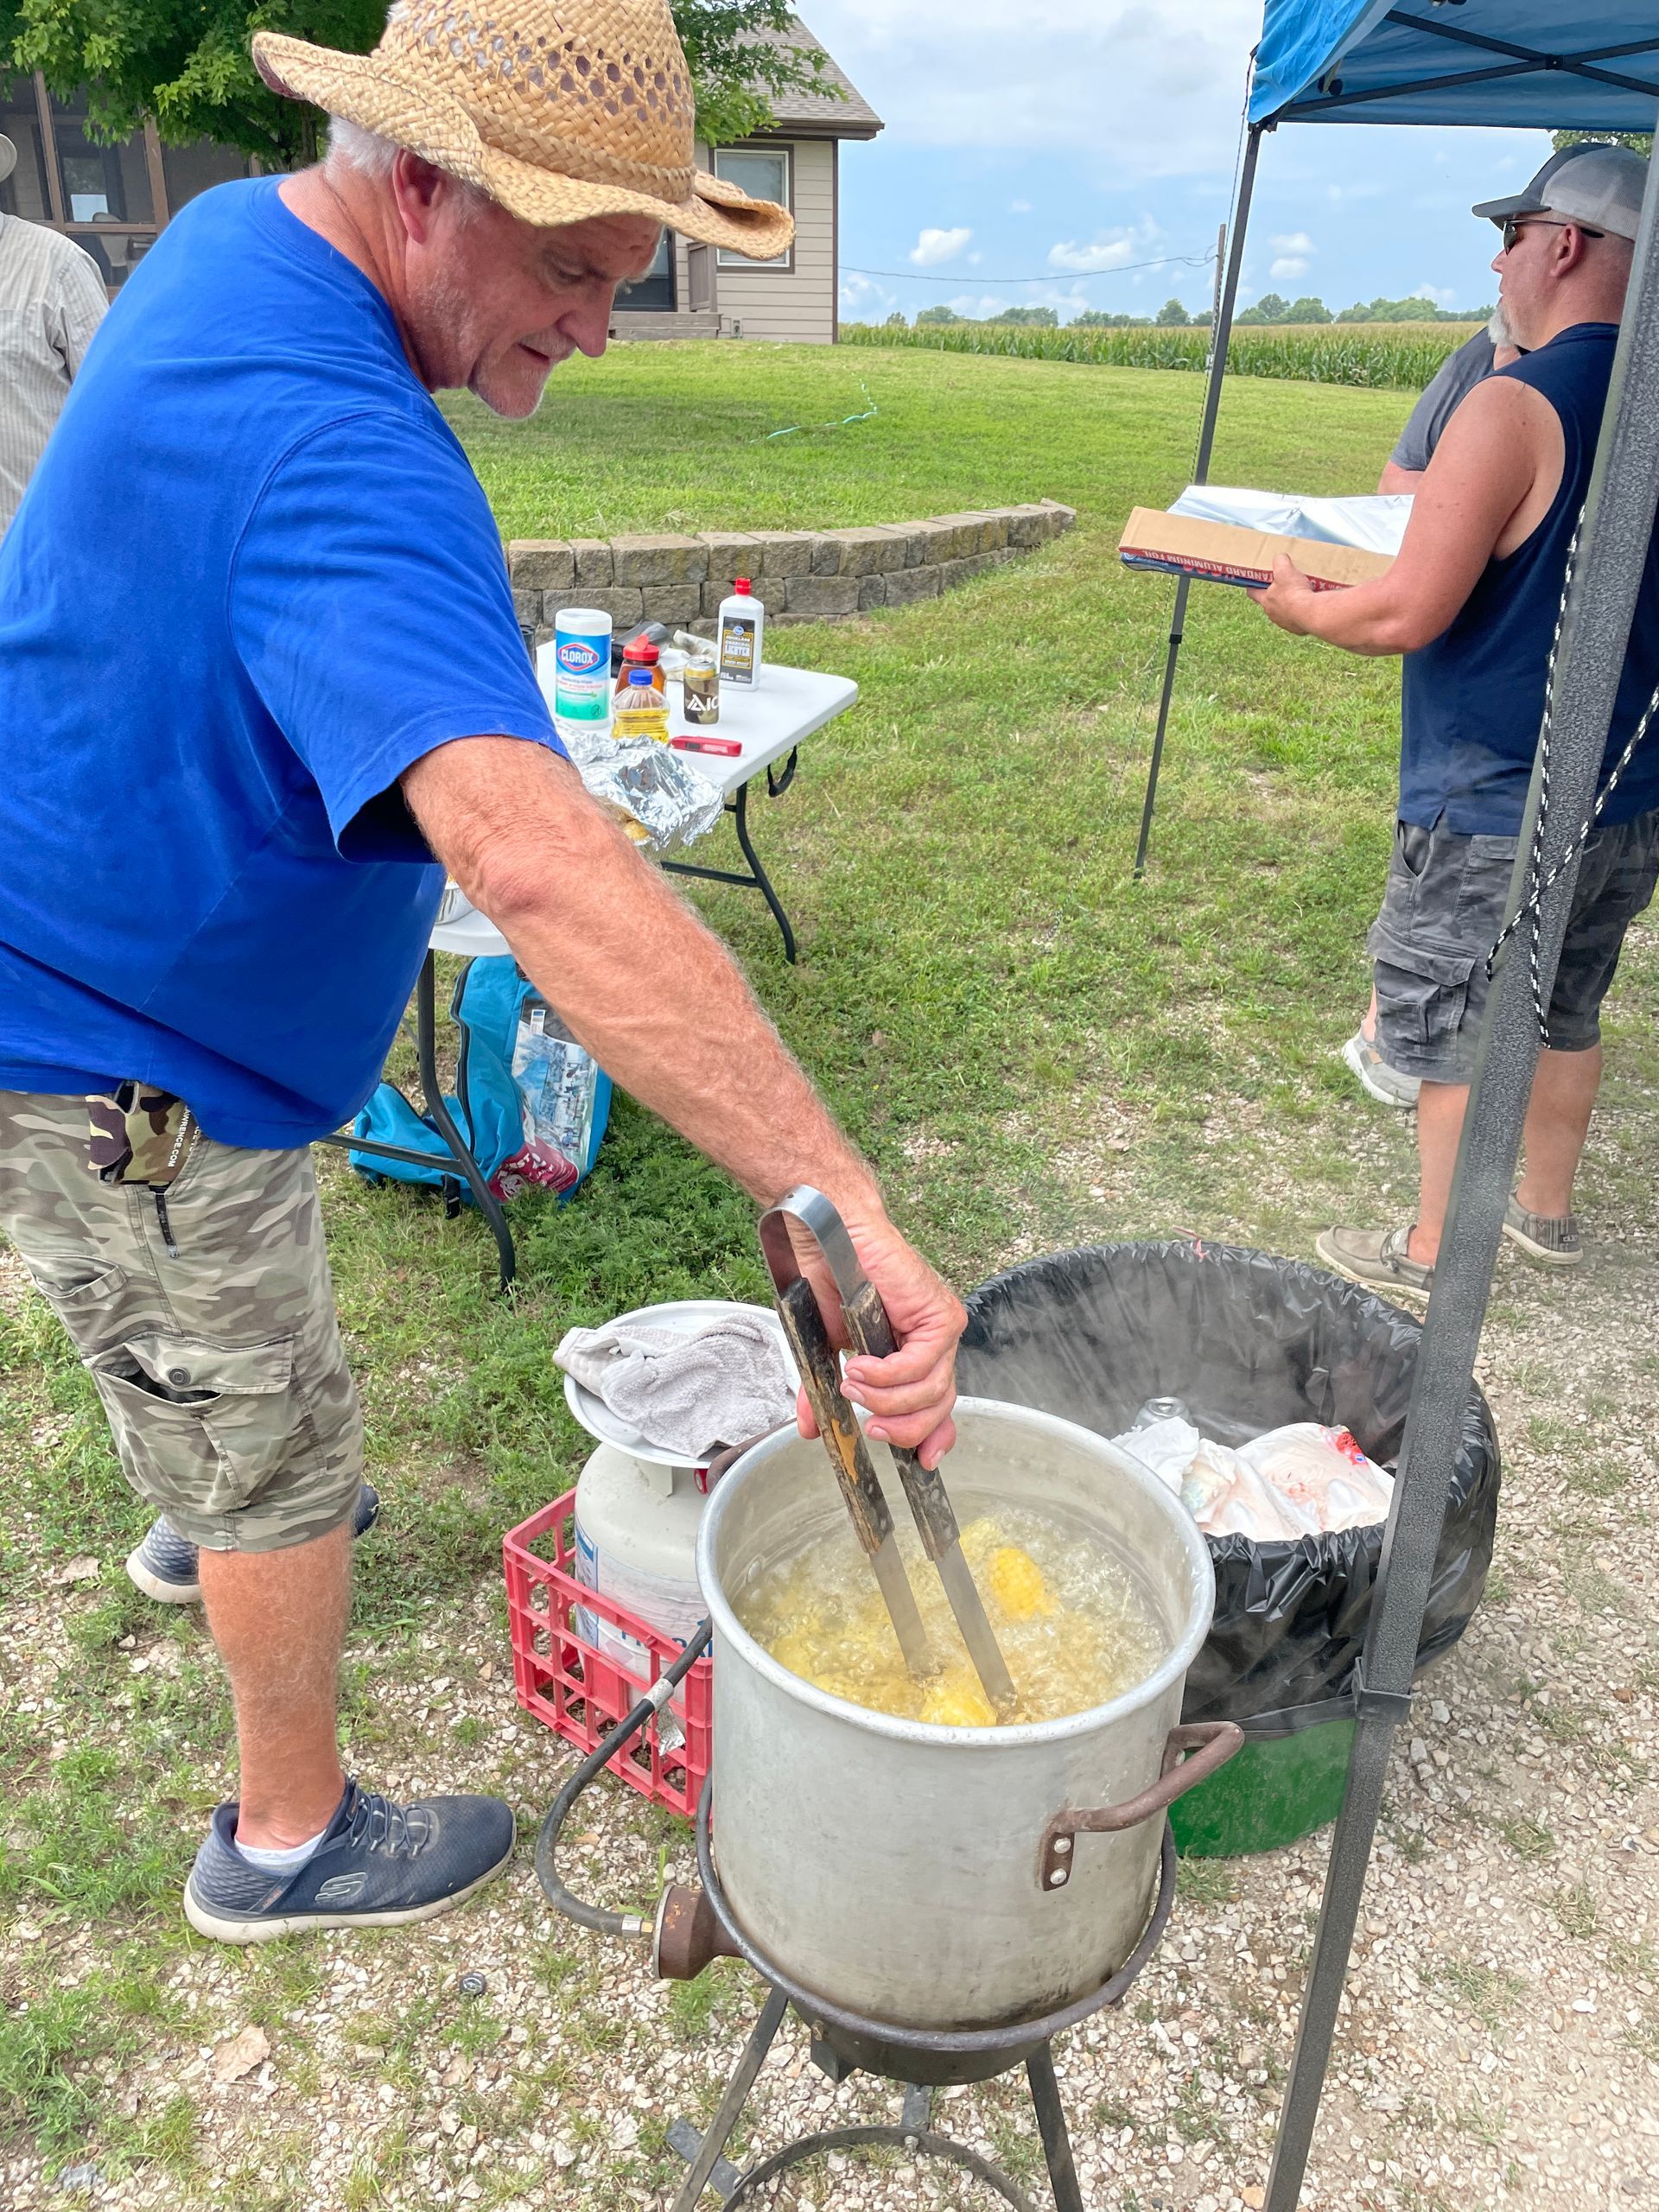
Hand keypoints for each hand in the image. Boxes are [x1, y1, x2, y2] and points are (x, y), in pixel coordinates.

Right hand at [791, 1211, 965, 1470]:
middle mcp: (935, 1345)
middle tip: (872, 1428)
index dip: (934, 1438)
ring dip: (889, 1398)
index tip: (922, 1464)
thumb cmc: (832, 1283)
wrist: (832, 1237)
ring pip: (932, 1390)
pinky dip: (890, 1374)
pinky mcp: (940, 1315)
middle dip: (906, 1428)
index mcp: (915, 1356)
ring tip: (854, 1385)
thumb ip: (824, 1391)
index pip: (939, 1408)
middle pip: (940, 1407)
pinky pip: (922, 1363)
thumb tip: (811, 1430)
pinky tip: (862, 1367)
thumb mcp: (826, 1350)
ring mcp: (941, 1330)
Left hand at [1246, 553, 1319, 633]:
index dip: (1252, 586)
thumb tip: (1280, 558)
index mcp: (1265, 600)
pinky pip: (1297, 619)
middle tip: (1284, 585)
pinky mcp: (1297, 629)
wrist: (1312, 613)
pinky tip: (1309, 605)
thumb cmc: (1294, 592)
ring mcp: (1284, 623)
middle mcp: (1272, 614)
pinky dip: (1301, 613)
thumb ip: (1280, 561)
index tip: (1254, 582)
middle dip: (1275, 594)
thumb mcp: (1285, 569)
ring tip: (1299, 595)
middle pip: (1269, 603)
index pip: (1252, 593)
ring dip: (1289, 605)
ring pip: (1284, 612)